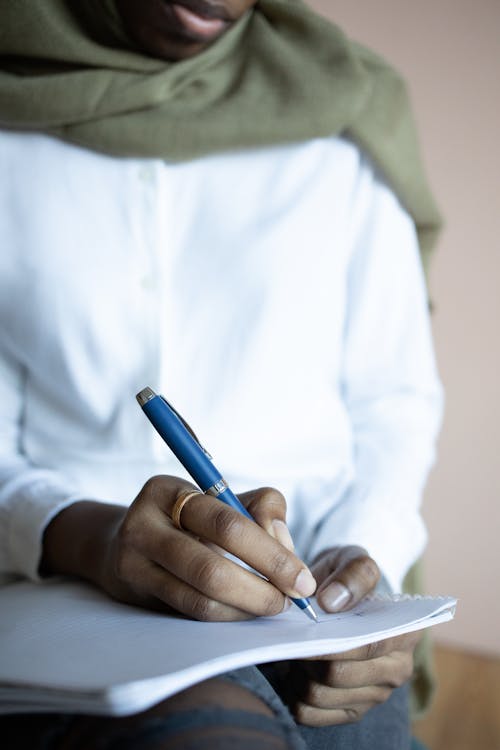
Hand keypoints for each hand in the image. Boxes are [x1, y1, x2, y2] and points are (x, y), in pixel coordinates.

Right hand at [41, 476, 316, 620]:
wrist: (123, 542)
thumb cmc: (189, 519)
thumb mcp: (223, 498)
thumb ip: (263, 510)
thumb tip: (285, 547)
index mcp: (169, 490)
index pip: (228, 525)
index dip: (271, 555)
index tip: (303, 578)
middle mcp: (144, 524)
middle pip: (211, 567)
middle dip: (261, 590)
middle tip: (290, 601)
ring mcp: (132, 561)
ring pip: (200, 598)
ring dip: (245, 609)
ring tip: (271, 606)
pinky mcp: (133, 592)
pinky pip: (188, 612)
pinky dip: (226, 616)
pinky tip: (245, 612)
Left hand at [283, 545, 418, 725]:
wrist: (337, 593)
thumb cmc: (346, 576)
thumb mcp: (353, 559)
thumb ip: (351, 574)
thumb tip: (331, 602)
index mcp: (405, 633)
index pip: (369, 646)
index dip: (332, 642)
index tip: (305, 630)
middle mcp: (396, 670)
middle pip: (339, 675)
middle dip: (308, 657)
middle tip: (291, 636)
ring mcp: (374, 695)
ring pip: (320, 696)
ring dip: (296, 674)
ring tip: (293, 649)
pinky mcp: (350, 711)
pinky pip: (309, 714)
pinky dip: (292, 693)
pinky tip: (293, 671)